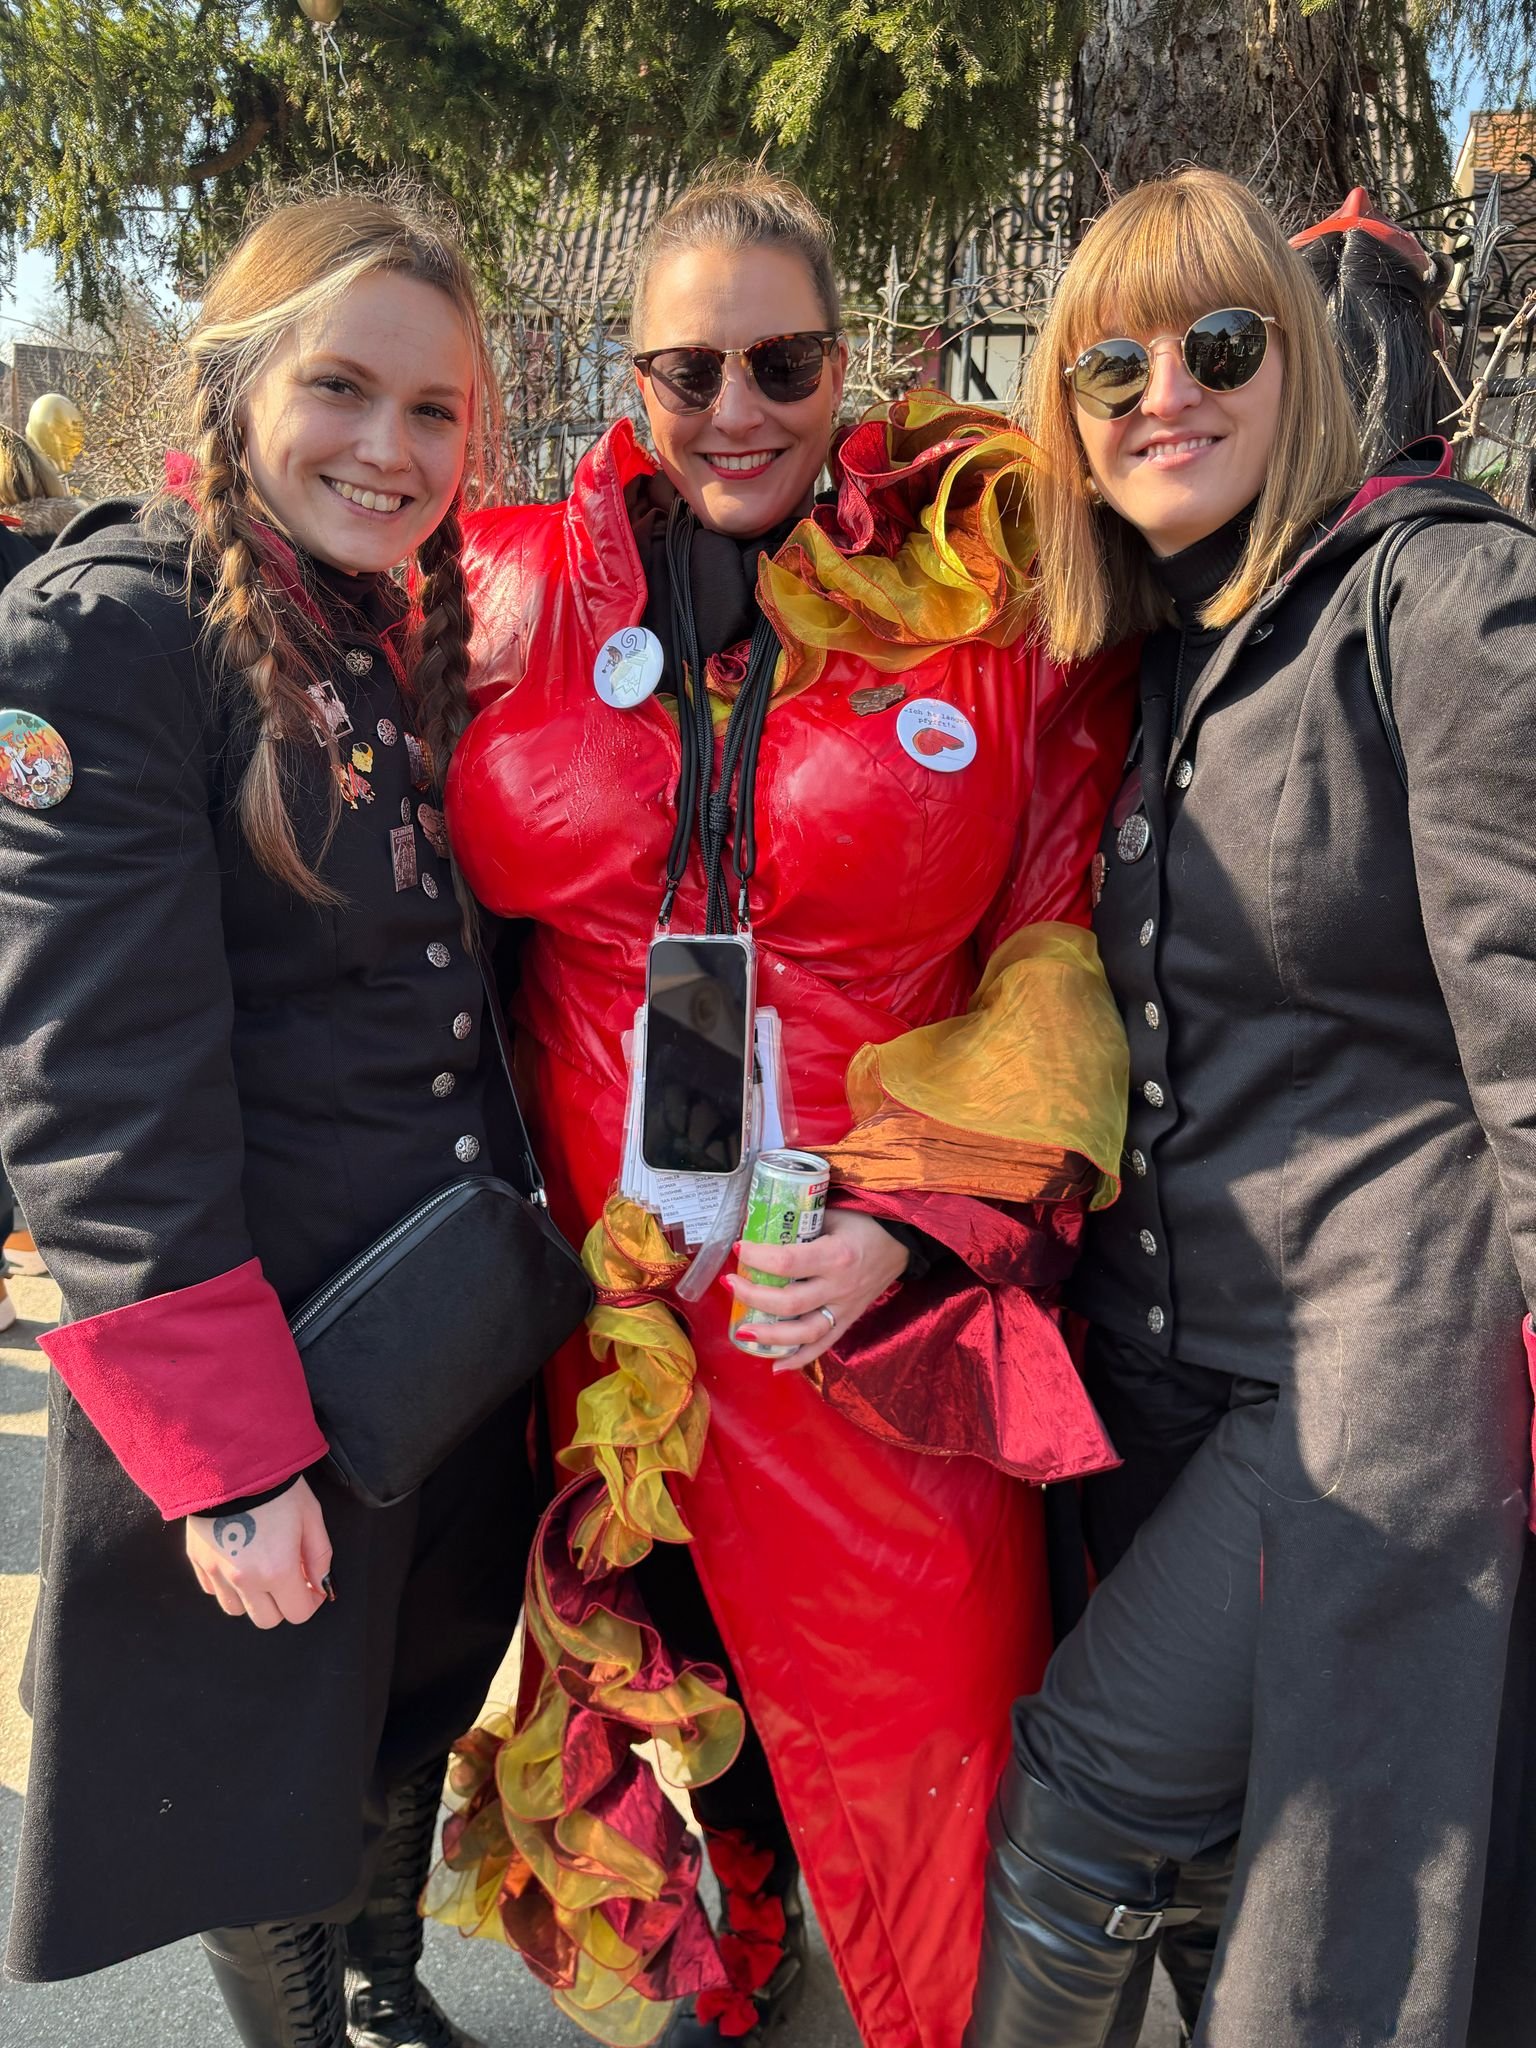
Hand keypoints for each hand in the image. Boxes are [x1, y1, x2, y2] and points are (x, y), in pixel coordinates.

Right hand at [186, 1476, 332, 1628]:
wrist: (231, 1463)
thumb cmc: (277, 1486)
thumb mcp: (311, 1517)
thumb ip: (319, 1557)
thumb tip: (320, 1585)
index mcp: (277, 1571)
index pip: (297, 1613)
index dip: (310, 1602)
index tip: (311, 1586)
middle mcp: (245, 1580)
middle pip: (266, 1620)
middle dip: (282, 1604)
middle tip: (288, 1579)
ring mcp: (217, 1572)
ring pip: (237, 1610)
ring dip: (253, 1598)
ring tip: (261, 1570)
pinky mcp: (197, 1561)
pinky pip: (213, 1590)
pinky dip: (227, 1585)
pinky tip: (238, 1561)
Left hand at [723, 1208, 908, 1368]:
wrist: (903, 1241)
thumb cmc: (864, 1222)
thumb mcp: (833, 1213)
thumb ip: (800, 1224)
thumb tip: (758, 1228)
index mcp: (835, 1255)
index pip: (787, 1263)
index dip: (757, 1257)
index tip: (739, 1247)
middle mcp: (839, 1287)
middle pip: (789, 1302)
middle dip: (753, 1296)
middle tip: (730, 1284)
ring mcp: (845, 1308)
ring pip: (805, 1333)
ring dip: (770, 1336)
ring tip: (742, 1331)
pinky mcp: (849, 1320)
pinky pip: (824, 1346)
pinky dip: (799, 1359)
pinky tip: (776, 1366)